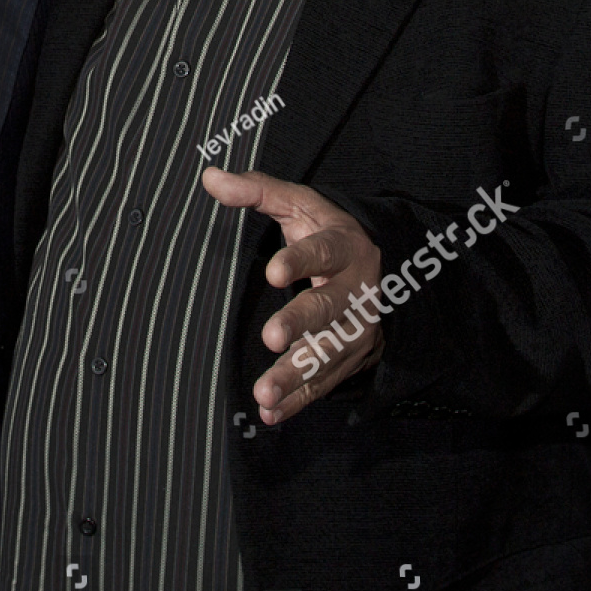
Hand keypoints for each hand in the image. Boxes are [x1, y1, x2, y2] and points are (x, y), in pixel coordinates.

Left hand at [202, 167, 383, 424]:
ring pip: (326, 354)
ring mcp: (356, 329)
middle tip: (272, 338)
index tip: (273, 273)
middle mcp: (356, 291)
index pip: (322, 252)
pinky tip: (271, 413)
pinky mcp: (350, 359)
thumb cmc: (326, 233)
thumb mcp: (299, 205)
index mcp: (343, 247)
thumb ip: (257, 191)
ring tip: (263, 392)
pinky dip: (299, 400)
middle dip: (301, 324)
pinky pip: (324, 383)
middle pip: (328, 308)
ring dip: (295, 375)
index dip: (300, 262)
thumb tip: (209, 177)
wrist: (381, 269)